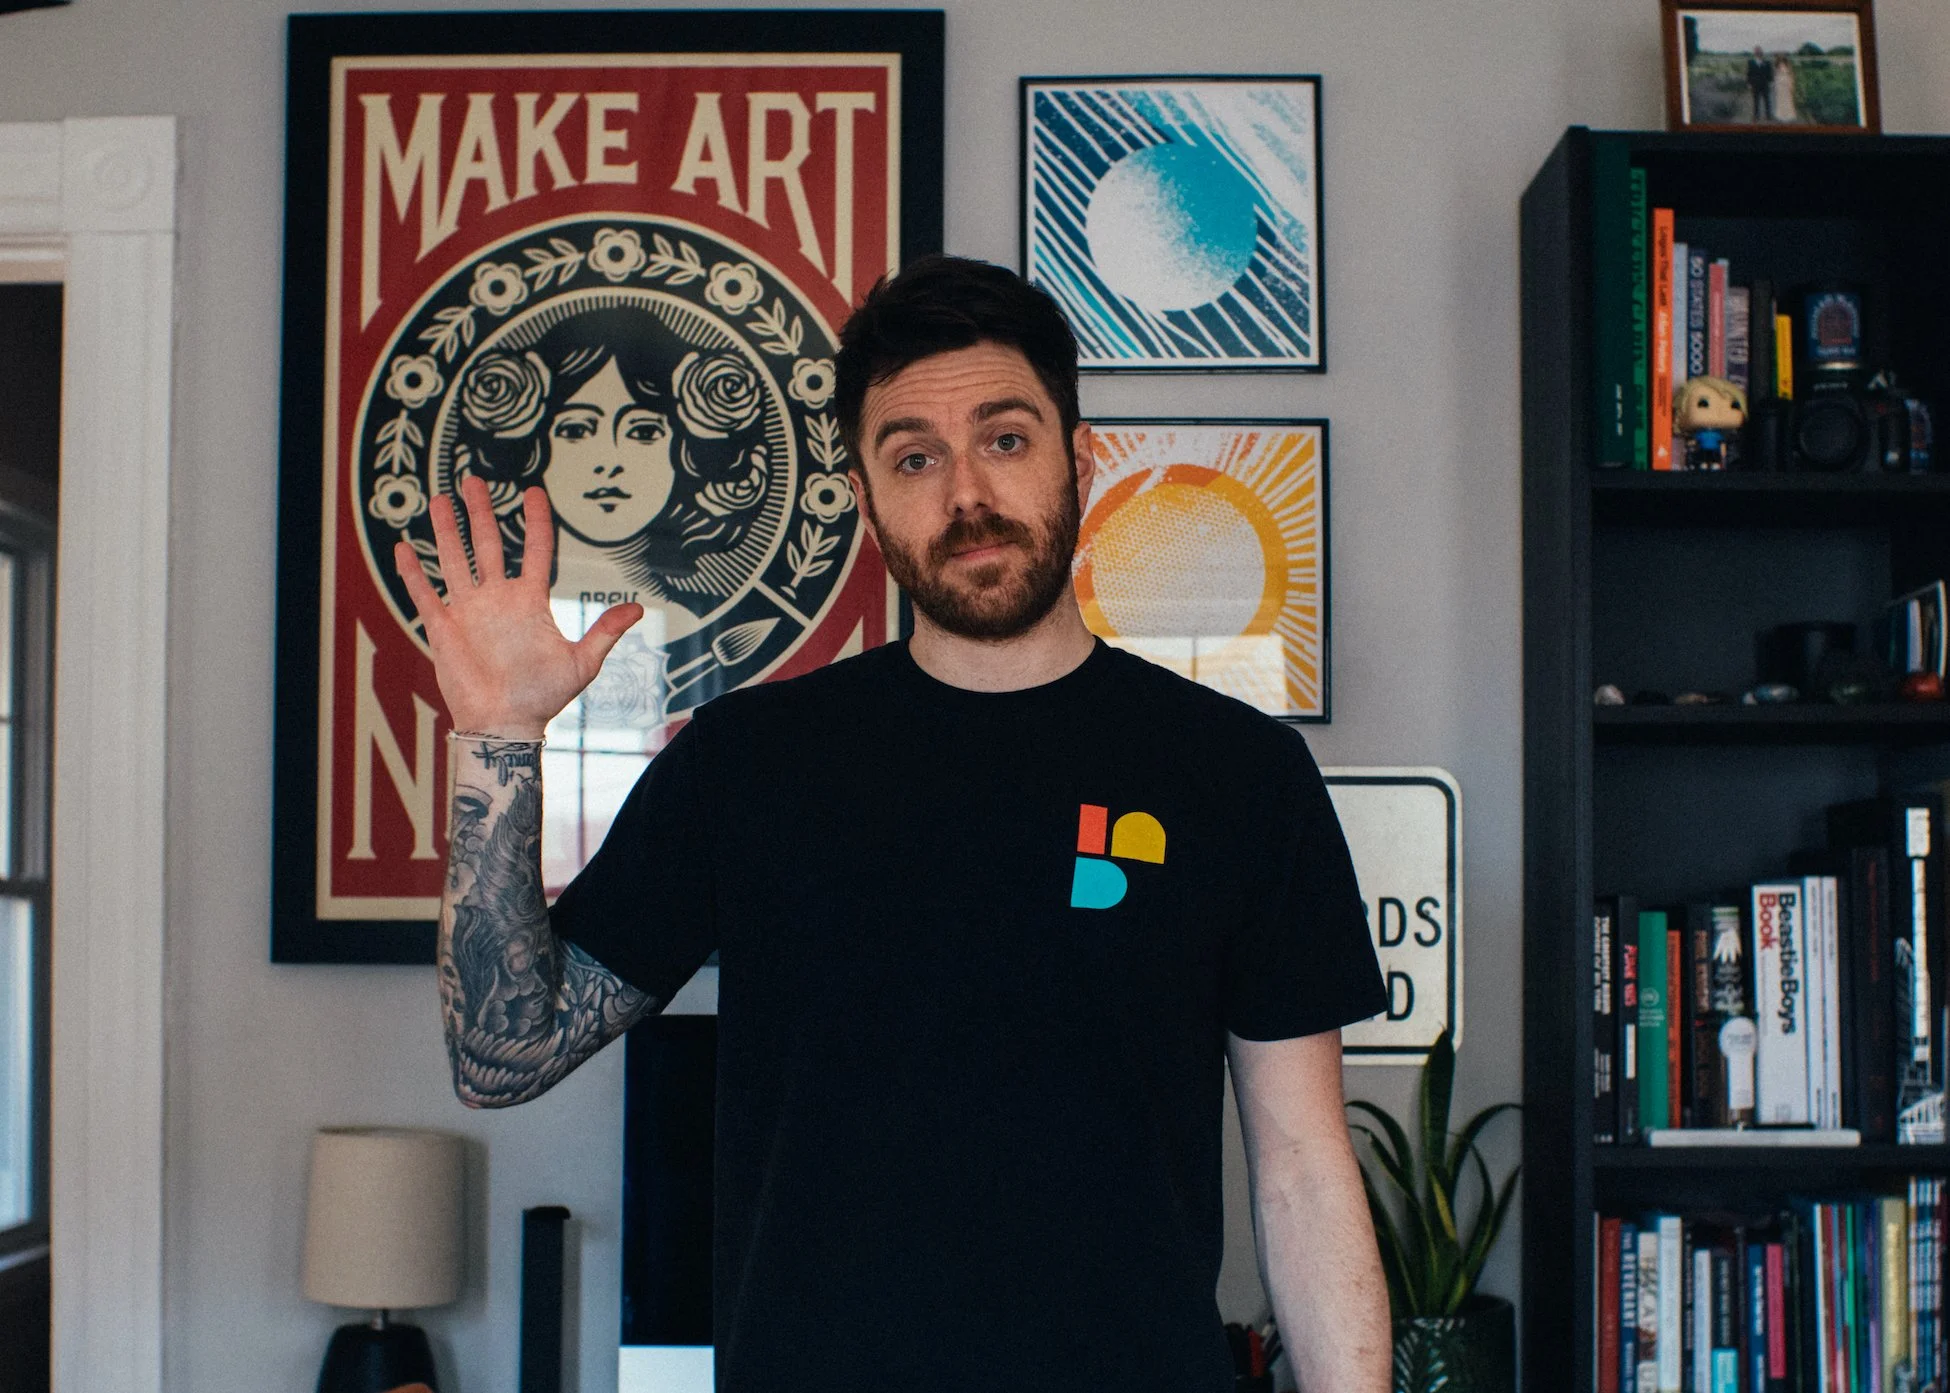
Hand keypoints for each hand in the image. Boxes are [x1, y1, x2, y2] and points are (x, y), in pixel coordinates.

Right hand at [393, 477, 641, 739]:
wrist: (505, 725)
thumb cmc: (544, 697)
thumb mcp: (582, 662)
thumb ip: (604, 631)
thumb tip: (637, 608)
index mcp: (530, 601)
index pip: (534, 550)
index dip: (535, 522)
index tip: (534, 492)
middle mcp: (497, 599)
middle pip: (487, 544)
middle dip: (481, 511)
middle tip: (472, 480)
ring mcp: (469, 611)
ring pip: (454, 560)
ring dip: (446, 531)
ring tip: (440, 499)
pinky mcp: (443, 628)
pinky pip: (425, 594)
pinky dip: (412, 573)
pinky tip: (403, 548)